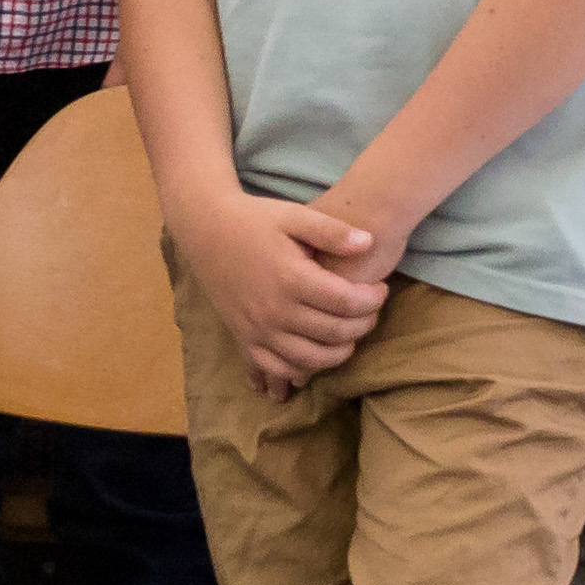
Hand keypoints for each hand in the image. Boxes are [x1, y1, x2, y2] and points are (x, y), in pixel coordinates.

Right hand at [176, 185, 390, 394]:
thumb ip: (331, 230)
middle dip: (364, 324)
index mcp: (290, 278)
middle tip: (369, 310)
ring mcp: (257, 328)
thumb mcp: (293, 215)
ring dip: (340, 352)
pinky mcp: (243, 337)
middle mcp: (274, 309)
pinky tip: (315, 354)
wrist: (203, 228)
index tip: (380, 289)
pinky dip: (301, 369)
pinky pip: (277, 367)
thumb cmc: (253, 220)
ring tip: (349, 333)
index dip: (374, 299)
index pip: (348, 302)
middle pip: (335, 333)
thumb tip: (369, 242)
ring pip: (311, 358)